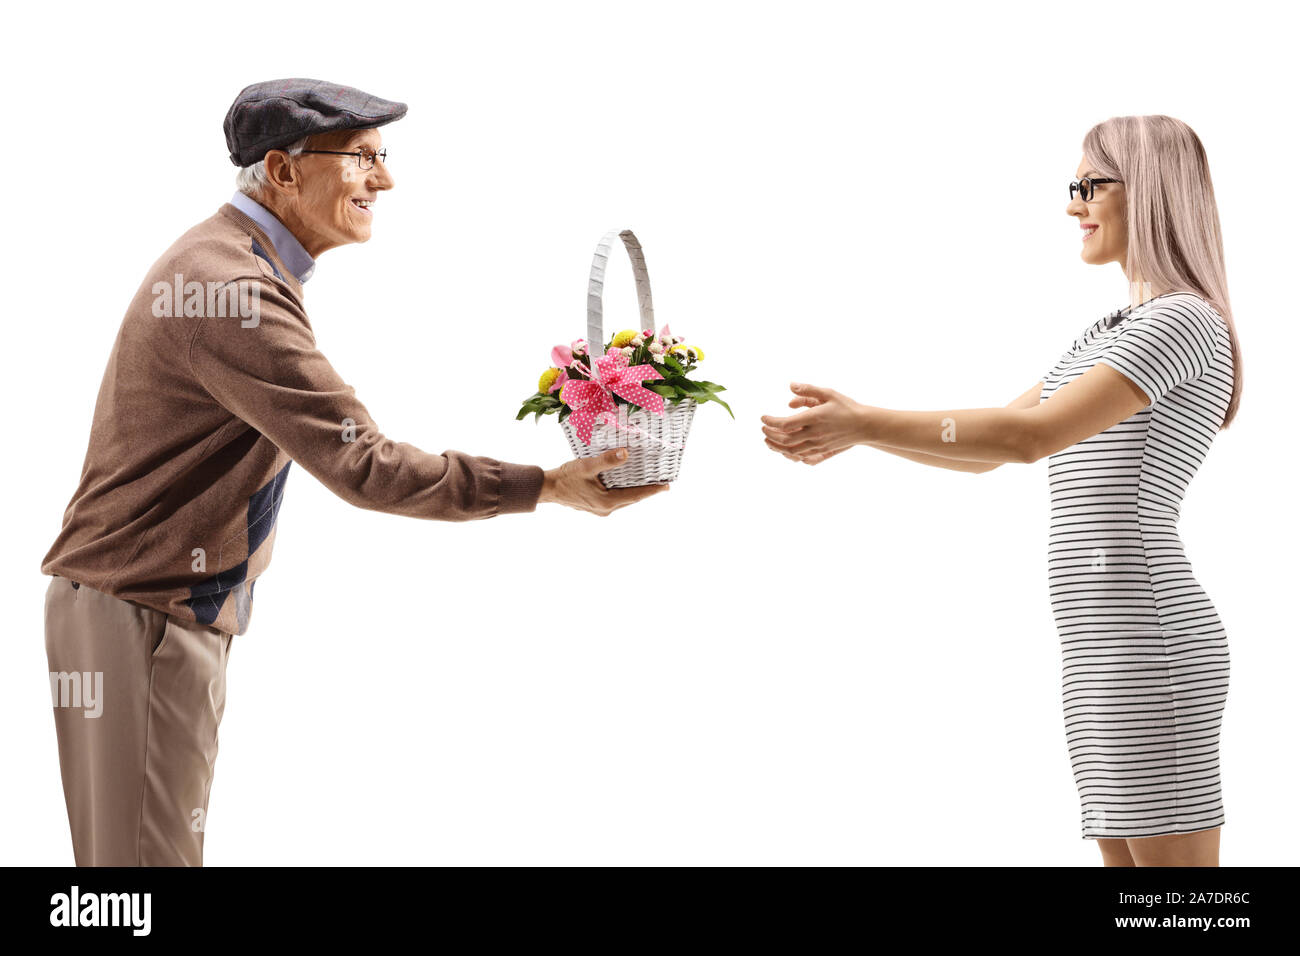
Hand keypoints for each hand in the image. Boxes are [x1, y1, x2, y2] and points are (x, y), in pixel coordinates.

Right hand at [539, 448, 668, 514]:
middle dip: (646, 490)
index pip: (636, 495)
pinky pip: (615, 499)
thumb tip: (625, 454)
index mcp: (607, 502)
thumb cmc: (565, 478)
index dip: (652, 490)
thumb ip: (607, 460)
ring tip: (648, 483)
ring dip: (635, 491)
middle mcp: (606, 509)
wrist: (547, 489)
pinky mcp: (595, 506)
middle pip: (632, 499)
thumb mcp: (587, 466)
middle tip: (661, 483)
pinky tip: (626, 483)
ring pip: (624, 500)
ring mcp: (600, 509)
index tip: (667, 486)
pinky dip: (623, 491)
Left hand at [761, 382, 867, 463]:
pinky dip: (790, 455)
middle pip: (785, 439)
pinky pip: (802, 457)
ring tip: (768, 441)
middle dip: (770, 435)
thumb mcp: (828, 393)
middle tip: (763, 429)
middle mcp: (814, 434)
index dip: (770, 422)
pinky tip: (784, 450)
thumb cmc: (847, 407)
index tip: (763, 418)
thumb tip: (790, 386)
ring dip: (777, 447)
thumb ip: (808, 390)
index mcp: (814, 418)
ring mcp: (818, 445)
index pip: (785, 424)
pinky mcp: (822, 451)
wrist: (865, 426)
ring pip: (791, 451)